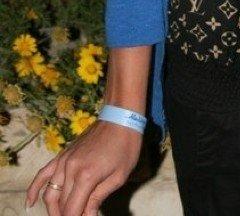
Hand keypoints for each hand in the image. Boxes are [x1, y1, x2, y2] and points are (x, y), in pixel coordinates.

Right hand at [25, 119, 142, 214]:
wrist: (120, 118)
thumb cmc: (125, 147)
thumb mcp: (119, 176)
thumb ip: (98, 198)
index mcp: (86, 176)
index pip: (72, 211)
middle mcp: (70, 169)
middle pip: (61, 205)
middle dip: (69, 215)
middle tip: (81, 215)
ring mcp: (63, 161)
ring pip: (50, 194)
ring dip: (54, 210)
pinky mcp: (61, 155)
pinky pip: (42, 174)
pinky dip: (34, 190)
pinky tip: (29, 203)